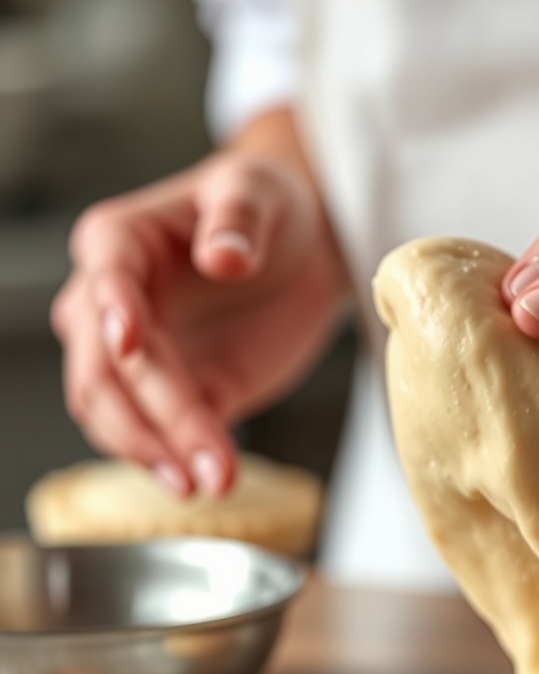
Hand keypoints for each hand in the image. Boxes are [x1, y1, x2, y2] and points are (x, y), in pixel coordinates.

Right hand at [51, 132, 344, 494]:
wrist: (299, 252)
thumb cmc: (266, 206)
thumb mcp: (258, 192)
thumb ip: (238, 218)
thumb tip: (223, 255)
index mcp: (119, 242)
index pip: (105, 280)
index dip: (113, 313)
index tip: (130, 346)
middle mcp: (110, 304)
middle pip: (104, 370)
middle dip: (148, 418)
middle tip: (198, 457)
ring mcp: (137, 358)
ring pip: (115, 415)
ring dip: (155, 453)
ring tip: (209, 482)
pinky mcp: (175, 396)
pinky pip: (159, 436)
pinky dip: (179, 460)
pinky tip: (211, 478)